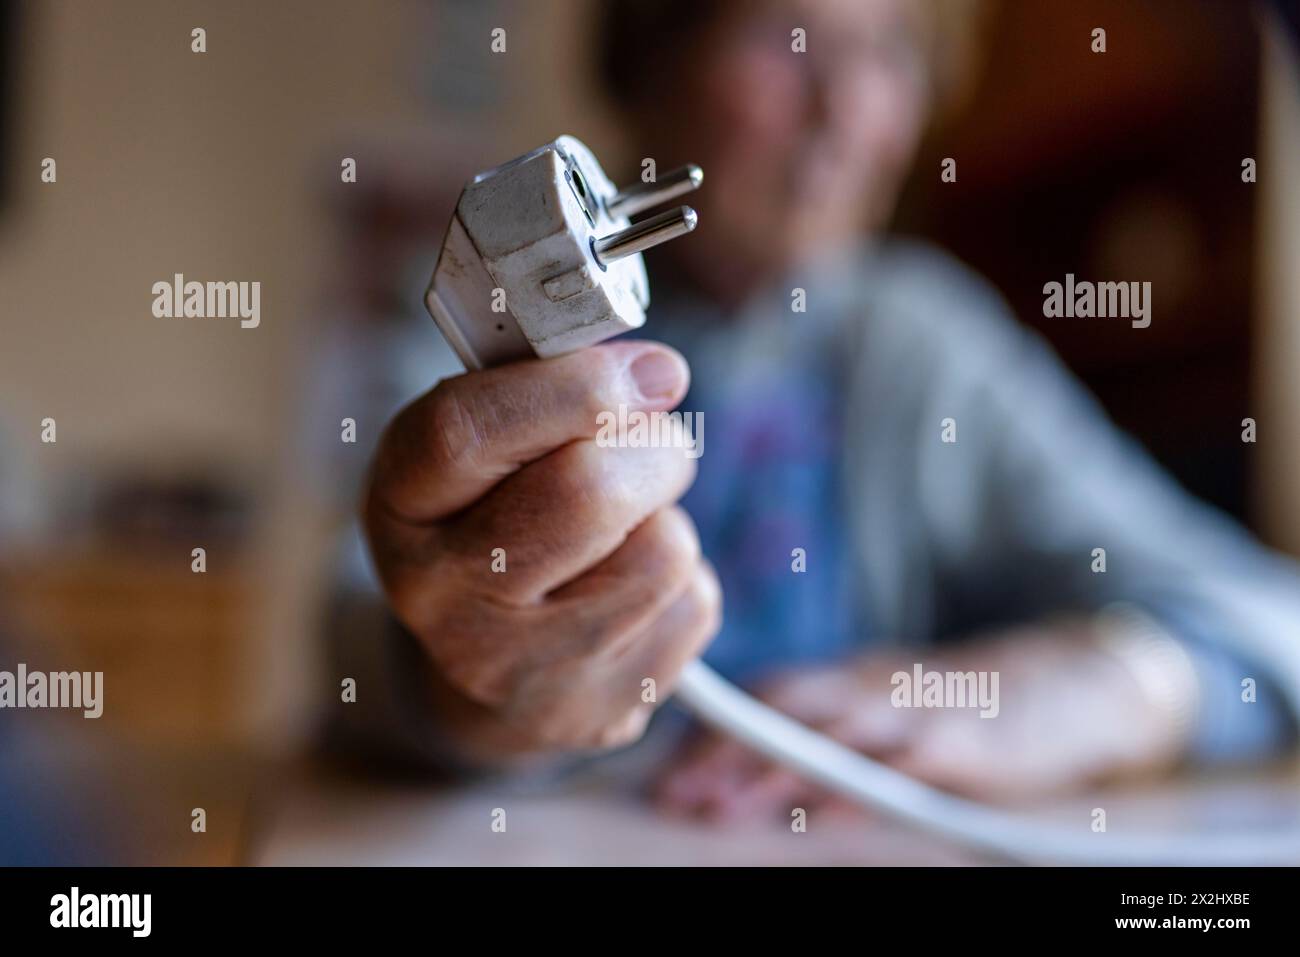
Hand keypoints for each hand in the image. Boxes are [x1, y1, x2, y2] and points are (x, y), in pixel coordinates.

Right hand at [365, 341, 720, 759]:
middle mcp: (444, 599)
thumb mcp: (486, 444)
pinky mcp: (598, 711)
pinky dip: (683, 580)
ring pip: (662, 550)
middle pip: (585, 493)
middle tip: (654, 440)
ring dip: (669, 516)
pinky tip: (631, 590)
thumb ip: (544, 390)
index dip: (573, 386)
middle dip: (651, 448)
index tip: (648, 370)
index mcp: (401, 506)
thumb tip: (656, 374)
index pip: (465, 432)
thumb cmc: (499, 519)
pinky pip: (692, 605)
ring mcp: (521, 669)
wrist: (494, 666)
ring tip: (628, 526)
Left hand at [656, 625, 1189, 821]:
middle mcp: (872, 685)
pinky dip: (864, 787)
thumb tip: (736, 776)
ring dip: (775, 770)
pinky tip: (826, 814)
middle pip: (786, 708)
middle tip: (675, 796)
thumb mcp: (887, 708)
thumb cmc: (957, 708)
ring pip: (835, 734)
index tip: (664, 774)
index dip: (713, 731)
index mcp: (849, 680)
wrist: (1068, 682)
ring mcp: (917, 709)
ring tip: (725, 809)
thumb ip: (827, 728)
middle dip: (725, 751)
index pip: (766, 694)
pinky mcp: (966, 741)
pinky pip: (907, 764)